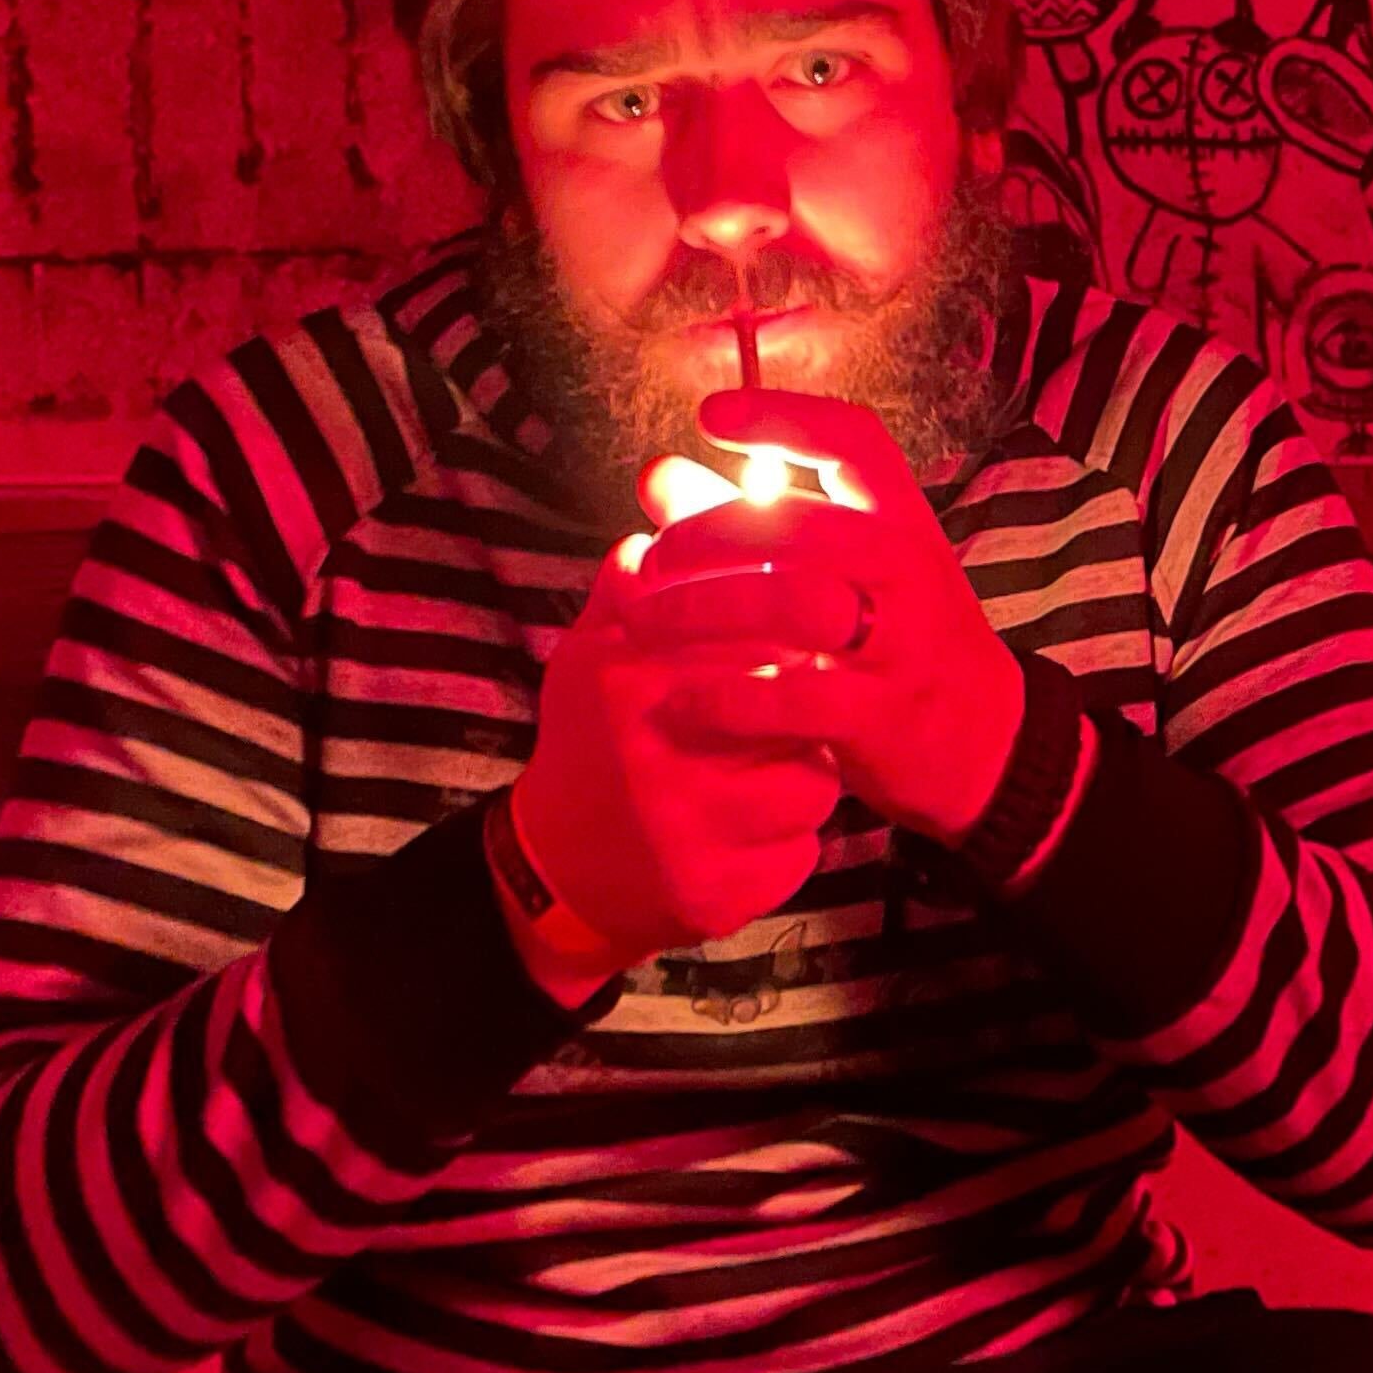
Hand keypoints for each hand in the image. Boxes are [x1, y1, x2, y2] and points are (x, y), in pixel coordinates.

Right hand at [508, 569, 845, 990]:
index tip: (810, 624)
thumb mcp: (602, 647)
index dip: (794, 621)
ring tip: (769, 768)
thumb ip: (645, 565)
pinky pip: (802, 852)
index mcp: (629, 675)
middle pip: (793, 698)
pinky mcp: (714, 897)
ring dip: (808, 773)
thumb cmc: (595, 738)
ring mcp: (684, 832)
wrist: (559, 872)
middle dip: (811, 693)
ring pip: (813, 781)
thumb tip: (674, 475)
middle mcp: (651, 751)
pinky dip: (791, 839)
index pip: (751, 624)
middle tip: (803, 697)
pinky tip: (754, 829)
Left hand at [616, 387, 1023, 844]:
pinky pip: (795, 698)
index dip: (783, 418)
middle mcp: (907, 569)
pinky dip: (728, 699)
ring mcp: (900, 643)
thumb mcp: (848, 570)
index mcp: (902, 520)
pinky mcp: (883, 716)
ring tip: (642, 621)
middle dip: (708, 534)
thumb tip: (656, 475)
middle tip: (651, 556)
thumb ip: (753, 521)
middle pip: (799, 525)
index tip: (710, 417)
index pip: (854, 442)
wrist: (985, 737)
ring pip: (790, 605)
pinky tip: (682, 702)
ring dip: (701, 609)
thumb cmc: (900, 636)